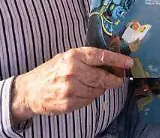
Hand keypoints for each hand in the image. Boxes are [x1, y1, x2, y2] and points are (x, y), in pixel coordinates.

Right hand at [10, 47, 130, 122]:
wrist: (30, 91)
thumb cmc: (51, 71)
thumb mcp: (66, 57)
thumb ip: (86, 59)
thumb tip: (110, 62)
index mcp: (73, 56)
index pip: (101, 56)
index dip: (117, 60)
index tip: (129, 63)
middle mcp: (72, 71)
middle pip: (102, 77)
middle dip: (113, 79)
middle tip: (118, 80)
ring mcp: (70, 89)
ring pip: (97, 90)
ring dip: (99, 89)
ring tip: (90, 85)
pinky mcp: (69, 103)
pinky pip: (89, 100)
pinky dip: (90, 97)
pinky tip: (81, 92)